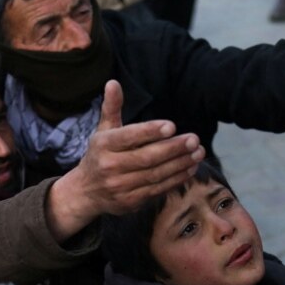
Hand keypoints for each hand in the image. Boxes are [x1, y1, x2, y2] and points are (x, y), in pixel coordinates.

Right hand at [46, 80, 204, 239]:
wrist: (85, 192)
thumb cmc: (100, 155)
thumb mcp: (103, 130)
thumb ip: (112, 107)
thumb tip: (113, 82)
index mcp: (103, 144)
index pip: (129, 136)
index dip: (150, 131)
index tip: (171, 126)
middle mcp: (109, 166)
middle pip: (147, 157)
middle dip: (173, 148)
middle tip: (194, 139)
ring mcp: (120, 186)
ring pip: (155, 174)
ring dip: (180, 164)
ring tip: (198, 152)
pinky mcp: (130, 202)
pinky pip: (157, 189)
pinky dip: (176, 179)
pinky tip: (190, 168)